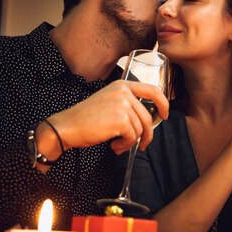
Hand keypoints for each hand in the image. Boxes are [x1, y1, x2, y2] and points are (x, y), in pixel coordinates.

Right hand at [48, 80, 168, 154]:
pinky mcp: (120, 119)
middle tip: (141, 145)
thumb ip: (126, 104)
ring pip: (140, 129)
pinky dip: (124, 145)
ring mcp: (123, 105)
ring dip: (130, 142)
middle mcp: (124, 92)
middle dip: (146, 135)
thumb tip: (146, 120)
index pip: (152, 90)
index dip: (163, 104)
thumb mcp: (108, 101)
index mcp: (122, 85)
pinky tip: (113, 145)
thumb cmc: (85, 118)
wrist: (67, 126)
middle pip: (147, 117)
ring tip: (117, 145)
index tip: (164, 115)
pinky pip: (132, 137)